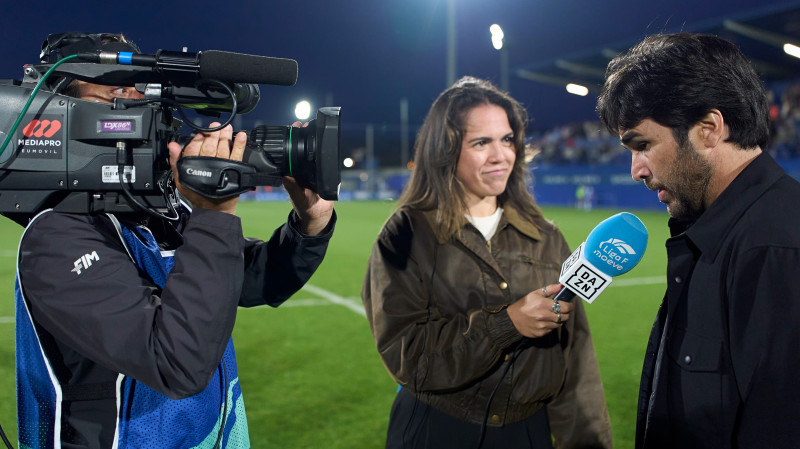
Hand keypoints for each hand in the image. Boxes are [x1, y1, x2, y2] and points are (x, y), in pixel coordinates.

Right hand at [167, 122, 246, 214]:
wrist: (213, 209)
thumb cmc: (197, 194)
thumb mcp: (181, 179)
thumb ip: (175, 161)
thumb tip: (172, 146)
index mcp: (193, 166)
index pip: (195, 146)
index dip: (198, 137)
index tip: (201, 132)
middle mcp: (208, 165)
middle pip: (210, 145)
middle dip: (212, 134)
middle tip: (215, 126)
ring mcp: (222, 167)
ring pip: (223, 148)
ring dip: (225, 136)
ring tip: (226, 128)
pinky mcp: (233, 169)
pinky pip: (237, 155)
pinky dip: (239, 145)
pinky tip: (241, 136)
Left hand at [282, 121, 333, 235]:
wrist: (319, 212)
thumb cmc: (306, 206)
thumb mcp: (299, 196)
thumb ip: (293, 187)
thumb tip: (285, 175)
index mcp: (290, 174)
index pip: (286, 155)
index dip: (287, 142)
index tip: (290, 130)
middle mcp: (297, 170)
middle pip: (295, 150)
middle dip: (296, 136)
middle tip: (299, 123)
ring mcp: (307, 170)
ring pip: (305, 152)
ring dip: (306, 139)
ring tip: (307, 127)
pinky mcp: (317, 172)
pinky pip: (316, 159)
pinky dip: (317, 149)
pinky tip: (319, 140)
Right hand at [507, 284, 570, 337]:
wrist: (512, 319)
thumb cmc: (524, 305)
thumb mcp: (535, 294)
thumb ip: (549, 289)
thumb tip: (561, 286)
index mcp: (543, 304)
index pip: (565, 307)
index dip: (569, 306)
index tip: (569, 305)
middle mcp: (544, 316)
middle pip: (565, 317)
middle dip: (566, 313)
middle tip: (562, 310)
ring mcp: (543, 326)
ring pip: (560, 324)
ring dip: (559, 320)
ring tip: (553, 315)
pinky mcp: (541, 333)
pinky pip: (552, 329)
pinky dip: (552, 325)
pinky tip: (546, 321)